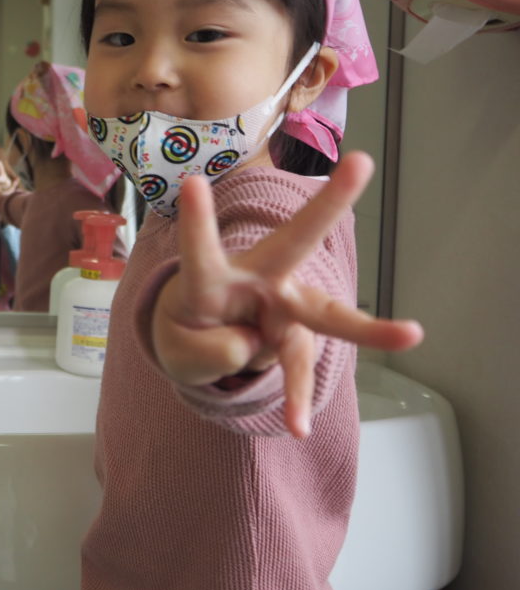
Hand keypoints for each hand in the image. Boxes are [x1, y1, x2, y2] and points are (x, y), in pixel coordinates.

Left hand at [152, 152, 422, 437]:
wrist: (201, 345)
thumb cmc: (186, 331)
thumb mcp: (177, 350)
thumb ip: (208, 352)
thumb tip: (251, 347)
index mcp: (211, 276)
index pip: (202, 249)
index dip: (197, 220)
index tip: (192, 182)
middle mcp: (257, 280)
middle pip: (294, 242)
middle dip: (328, 204)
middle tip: (362, 162)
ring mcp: (283, 308)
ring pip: (326, 313)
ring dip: (367, 328)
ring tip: (411, 334)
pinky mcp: (295, 338)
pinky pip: (300, 372)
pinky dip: (295, 400)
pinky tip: (297, 427)